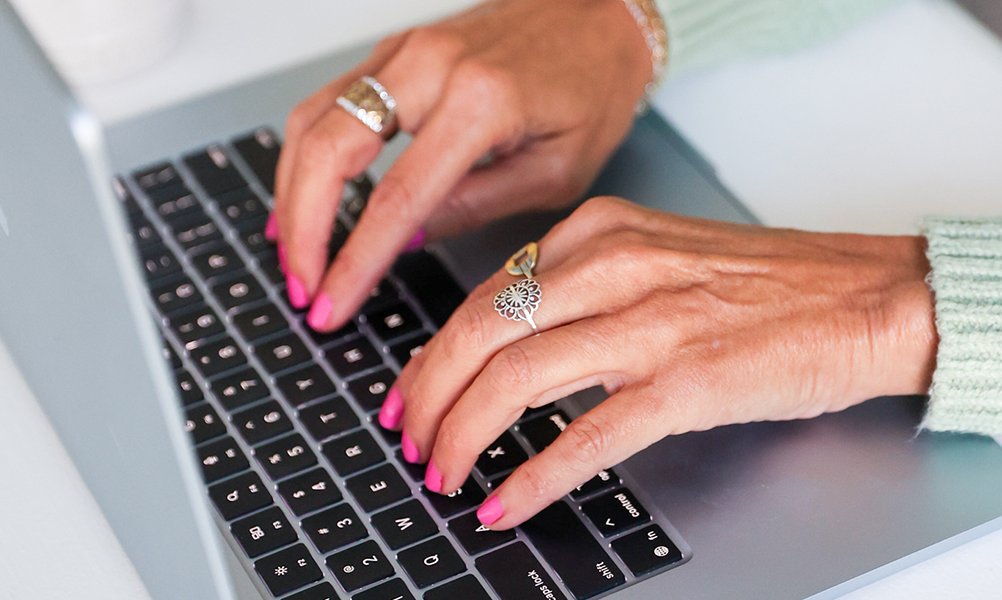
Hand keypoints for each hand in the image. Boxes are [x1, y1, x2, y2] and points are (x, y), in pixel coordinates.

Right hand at [270, 0, 652, 329]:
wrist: (602, 18)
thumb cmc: (593, 86)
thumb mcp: (558, 171)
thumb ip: (478, 206)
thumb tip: (404, 242)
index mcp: (481, 101)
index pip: (396, 197)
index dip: (353, 261)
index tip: (330, 305)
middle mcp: (432, 65)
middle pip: (327, 150)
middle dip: (302, 229)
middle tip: (302, 287)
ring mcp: (406, 50)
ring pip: (312, 120)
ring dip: (291, 193)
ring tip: (296, 255)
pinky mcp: (397, 49)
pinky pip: (329, 100)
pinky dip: (305, 154)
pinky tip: (303, 198)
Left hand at [383, 197, 938, 528]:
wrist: (872, 299)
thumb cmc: (778, 285)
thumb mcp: (666, 256)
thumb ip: (591, 286)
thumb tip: (518, 340)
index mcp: (604, 231)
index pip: (486, 292)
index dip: (435, 351)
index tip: (413, 390)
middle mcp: (616, 266)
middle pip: (479, 331)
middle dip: (427, 395)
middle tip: (410, 440)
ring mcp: (650, 323)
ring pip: (514, 378)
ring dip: (462, 434)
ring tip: (443, 474)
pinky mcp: (687, 382)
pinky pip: (586, 436)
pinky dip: (534, 474)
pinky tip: (507, 503)